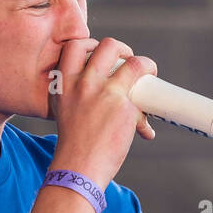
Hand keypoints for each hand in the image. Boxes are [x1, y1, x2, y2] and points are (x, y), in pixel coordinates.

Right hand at [48, 36, 157, 187]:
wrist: (77, 168)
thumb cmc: (73, 143)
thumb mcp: (64, 109)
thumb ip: (79, 92)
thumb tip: (110, 86)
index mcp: (65, 82)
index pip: (76, 46)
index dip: (92, 44)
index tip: (102, 55)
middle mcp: (84, 82)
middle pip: (109, 46)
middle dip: (123, 49)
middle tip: (128, 61)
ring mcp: (105, 92)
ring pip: (134, 63)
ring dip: (146, 65)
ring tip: (148, 75)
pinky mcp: (125, 106)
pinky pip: (144, 99)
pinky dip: (148, 112)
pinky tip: (144, 128)